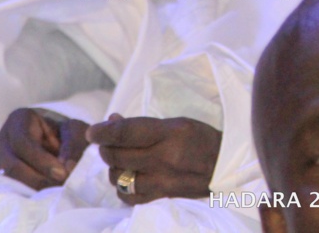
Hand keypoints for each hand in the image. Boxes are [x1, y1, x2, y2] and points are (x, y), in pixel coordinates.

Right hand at [0, 108, 89, 189]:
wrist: (58, 141)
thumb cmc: (66, 132)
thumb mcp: (74, 130)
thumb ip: (72, 145)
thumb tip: (67, 168)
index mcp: (18, 120)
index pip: (22, 143)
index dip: (41, 161)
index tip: (62, 173)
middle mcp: (3, 139)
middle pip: (11, 165)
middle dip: (37, 180)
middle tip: (60, 188)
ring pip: (8, 181)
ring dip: (32, 190)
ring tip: (55, 194)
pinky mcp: (1, 178)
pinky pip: (10, 190)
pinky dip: (28, 195)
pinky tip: (45, 198)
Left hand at [87, 113, 222, 203]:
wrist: (226, 167)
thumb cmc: (201, 139)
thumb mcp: (177, 123)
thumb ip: (144, 125)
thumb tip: (111, 121)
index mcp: (170, 134)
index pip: (126, 133)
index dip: (104, 132)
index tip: (92, 131)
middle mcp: (163, 158)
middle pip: (117, 156)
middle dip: (106, 146)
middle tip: (108, 140)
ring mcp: (161, 181)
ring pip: (118, 177)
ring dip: (114, 166)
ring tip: (122, 158)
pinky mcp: (161, 197)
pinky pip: (128, 196)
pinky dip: (122, 187)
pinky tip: (129, 177)